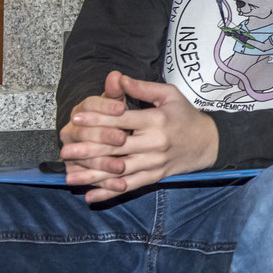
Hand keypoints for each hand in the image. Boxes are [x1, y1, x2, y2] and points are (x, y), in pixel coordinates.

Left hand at [60, 74, 219, 202]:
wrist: (209, 142)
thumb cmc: (186, 115)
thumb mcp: (169, 95)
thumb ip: (142, 88)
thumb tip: (117, 78)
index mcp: (156, 120)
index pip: (122, 119)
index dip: (97, 117)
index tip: (75, 117)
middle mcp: (154, 143)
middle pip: (116, 147)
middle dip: (88, 149)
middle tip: (64, 150)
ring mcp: (154, 162)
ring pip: (119, 171)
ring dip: (93, 175)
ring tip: (70, 176)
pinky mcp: (155, 176)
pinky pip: (130, 186)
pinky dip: (109, 192)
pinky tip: (90, 195)